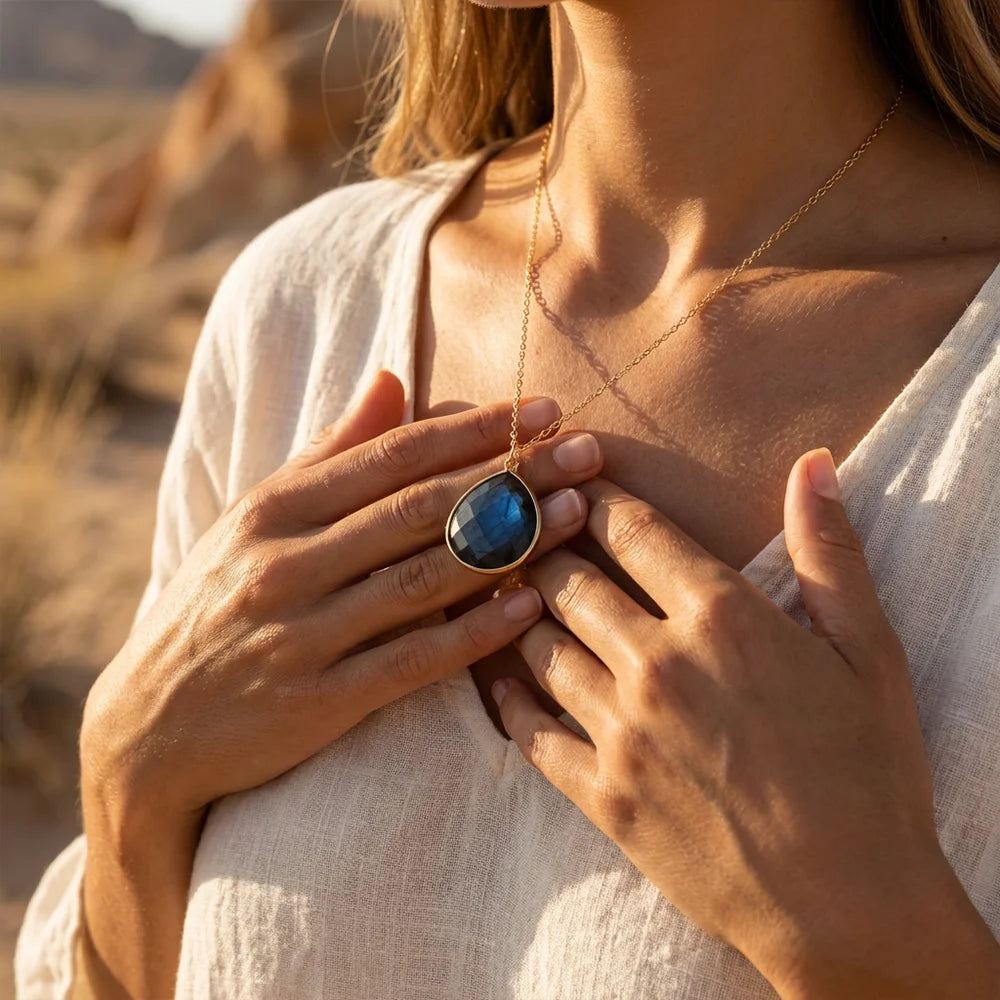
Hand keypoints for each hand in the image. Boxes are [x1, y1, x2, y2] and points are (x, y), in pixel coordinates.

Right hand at [81, 371, 603, 823]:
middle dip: (512, 475)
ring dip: (510, 544)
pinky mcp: (316, 702)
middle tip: (586, 453)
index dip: (474, 429)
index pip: (391, 455)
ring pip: (423, 577)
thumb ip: (328, 452)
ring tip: (577, 516)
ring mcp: (300, 634)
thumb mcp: (252, 520)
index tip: (542, 410)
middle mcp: (285, 563)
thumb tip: (391, 377)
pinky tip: (529, 608)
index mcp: (272, 509)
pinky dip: (473, 633)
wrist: (147, 728)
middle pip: (419, 508)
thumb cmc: (212, 607)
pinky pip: (410, 659)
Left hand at [493, 450, 999, 998]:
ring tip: (507, 591)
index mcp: (721, 616)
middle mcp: (658, 663)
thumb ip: (829, 550)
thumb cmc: (869, 774)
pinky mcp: (601, 795)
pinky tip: (494, 677)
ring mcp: (621, 732)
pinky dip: (505, 698)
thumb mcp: (868, 651)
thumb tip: (812, 463)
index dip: (594, 494)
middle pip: (567, 578)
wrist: (852, 907)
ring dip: (517, 610)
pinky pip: (528, 731)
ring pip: (537, 643)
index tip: (572, 478)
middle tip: (525, 531)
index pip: (631, 528)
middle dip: (542, 546)